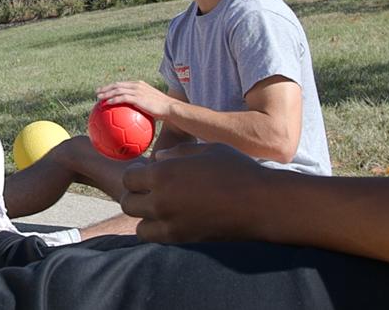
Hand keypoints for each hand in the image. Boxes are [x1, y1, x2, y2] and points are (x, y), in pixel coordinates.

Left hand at [97, 80, 176, 118]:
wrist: (170, 108)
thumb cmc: (163, 110)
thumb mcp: (152, 106)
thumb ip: (143, 107)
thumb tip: (137, 117)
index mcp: (140, 85)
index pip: (123, 84)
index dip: (113, 86)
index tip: (105, 89)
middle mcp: (137, 85)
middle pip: (117, 85)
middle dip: (106, 88)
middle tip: (97, 92)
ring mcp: (137, 90)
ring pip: (117, 90)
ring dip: (106, 93)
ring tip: (98, 98)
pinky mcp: (137, 97)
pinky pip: (121, 98)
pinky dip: (112, 100)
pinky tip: (106, 104)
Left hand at [119, 142, 276, 242]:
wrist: (260, 203)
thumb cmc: (236, 170)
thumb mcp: (206, 150)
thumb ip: (177, 153)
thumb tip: (157, 159)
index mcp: (164, 173)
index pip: (129, 178)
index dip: (137, 175)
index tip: (147, 174)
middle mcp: (160, 200)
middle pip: (128, 202)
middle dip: (136, 194)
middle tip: (151, 190)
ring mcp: (169, 222)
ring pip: (138, 223)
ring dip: (144, 215)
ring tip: (160, 207)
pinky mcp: (181, 239)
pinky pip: (153, 237)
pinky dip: (155, 230)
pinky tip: (171, 219)